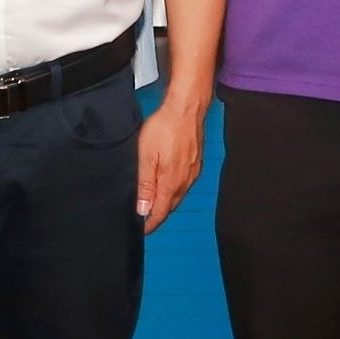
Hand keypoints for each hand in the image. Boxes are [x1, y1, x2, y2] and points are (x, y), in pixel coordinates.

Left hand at [136, 95, 208, 231]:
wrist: (186, 108)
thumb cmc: (165, 128)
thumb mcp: (146, 156)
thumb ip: (145, 185)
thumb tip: (143, 209)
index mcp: (171, 183)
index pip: (160, 212)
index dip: (151, 224)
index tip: (142, 229)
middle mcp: (185, 181)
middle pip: (170, 206)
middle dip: (158, 214)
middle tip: (145, 218)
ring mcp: (193, 172)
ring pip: (178, 195)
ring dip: (167, 202)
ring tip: (154, 203)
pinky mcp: (197, 163)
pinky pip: (185, 184)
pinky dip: (175, 190)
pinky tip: (168, 184)